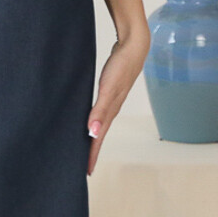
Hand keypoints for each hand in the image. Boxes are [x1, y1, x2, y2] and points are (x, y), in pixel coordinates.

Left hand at [86, 24, 149, 174]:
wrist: (134, 45)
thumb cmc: (121, 65)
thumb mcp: (108, 88)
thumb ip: (100, 110)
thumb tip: (92, 133)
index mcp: (110, 110)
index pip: (98, 138)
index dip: (92, 154)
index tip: (86, 171)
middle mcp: (111, 108)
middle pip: (99, 134)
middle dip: (92, 150)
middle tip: (83, 166)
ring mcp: (111, 99)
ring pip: (99, 123)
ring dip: (93, 136)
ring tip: (85, 147)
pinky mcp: (110, 90)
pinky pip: (99, 110)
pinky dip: (94, 120)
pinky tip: (90, 120)